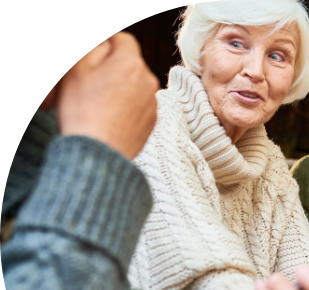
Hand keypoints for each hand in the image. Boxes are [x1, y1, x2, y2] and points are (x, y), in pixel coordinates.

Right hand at [56, 32, 158, 158]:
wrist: (98, 152)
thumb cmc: (82, 109)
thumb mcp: (77, 68)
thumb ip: (94, 48)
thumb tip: (105, 43)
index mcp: (131, 63)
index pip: (123, 39)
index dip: (107, 41)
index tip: (95, 50)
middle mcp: (149, 80)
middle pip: (130, 63)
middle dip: (113, 66)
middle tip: (91, 80)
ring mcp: (153, 102)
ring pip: (135, 84)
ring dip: (121, 86)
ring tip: (99, 101)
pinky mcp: (152, 121)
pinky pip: (139, 104)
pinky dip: (127, 105)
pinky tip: (109, 115)